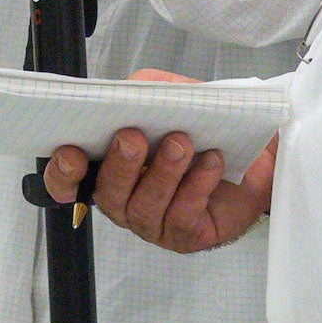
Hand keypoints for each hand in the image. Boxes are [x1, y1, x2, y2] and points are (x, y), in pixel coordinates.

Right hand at [42, 70, 274, 251]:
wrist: (258, 155)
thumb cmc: (206, 130)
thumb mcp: (173, 95)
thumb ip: (145, 88)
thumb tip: (127, 90)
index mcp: (112, 167)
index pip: (70, 181)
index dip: (63, 173)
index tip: (71, 153)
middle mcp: (126, 199)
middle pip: (108, 193)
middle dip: (120, 164)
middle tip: (134, 137)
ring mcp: (154, 221)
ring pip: (144, 207)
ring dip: (162, 172)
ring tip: (181, 143)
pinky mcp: (185, 235)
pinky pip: (182, 217)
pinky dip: (196, 186)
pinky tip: (210, 163)